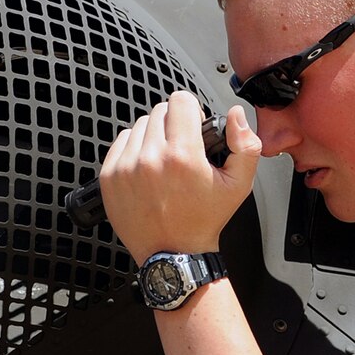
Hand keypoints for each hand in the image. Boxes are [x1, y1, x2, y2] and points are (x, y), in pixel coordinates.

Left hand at [98, 93, 259, 261]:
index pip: (180, 100)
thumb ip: (245, 144)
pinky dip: (134, 150)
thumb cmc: (204, 220)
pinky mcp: (108, 177)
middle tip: (182, 151)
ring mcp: (125, 167)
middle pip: (160, 111)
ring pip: (140, 126)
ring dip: (153, 137)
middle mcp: (150, 158)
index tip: (194, 128)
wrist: (174, 255)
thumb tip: (235, 115)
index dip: (192, 111)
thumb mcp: (239, 185)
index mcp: (182, 156)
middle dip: (174, 125)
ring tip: (164, 162)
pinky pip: (121, 142)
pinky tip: (147, 169)